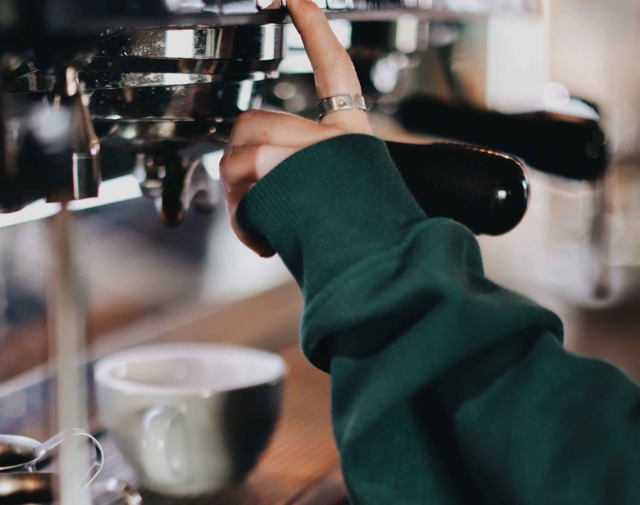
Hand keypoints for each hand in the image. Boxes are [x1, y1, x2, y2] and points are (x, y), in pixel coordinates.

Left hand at [220, 0, 373, 256]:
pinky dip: (242, 222)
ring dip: (240, 199)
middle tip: (253, 195)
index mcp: (352, 135)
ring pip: (239, 159)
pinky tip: (264, 241)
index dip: (314, 29)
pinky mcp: (284, 188)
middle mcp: (330, 140)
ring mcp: (305, 159)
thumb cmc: (365, 238)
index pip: (334, 69)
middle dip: (240, 163)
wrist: (380, 270)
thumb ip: (306, 170)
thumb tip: (251, 173)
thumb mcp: (346, 191)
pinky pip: (240, 192)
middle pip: (253, 124)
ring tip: (265, 227)